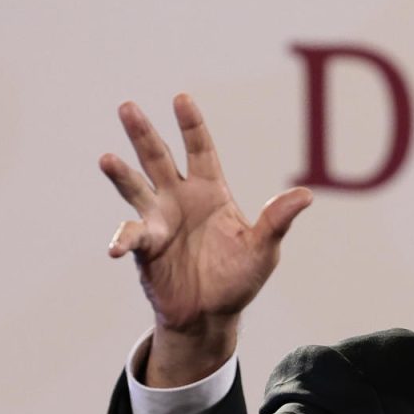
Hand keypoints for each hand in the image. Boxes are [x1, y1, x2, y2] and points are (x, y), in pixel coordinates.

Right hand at [101, 95, 310, 383]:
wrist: (211, 314)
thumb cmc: (239, 277)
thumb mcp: (263, 248)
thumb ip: (277, 220)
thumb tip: (306, 195)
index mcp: (210, 192)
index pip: (200, 150)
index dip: (191, 125)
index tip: (181, 98)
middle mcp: (180, 199)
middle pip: (158, 158)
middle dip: (143, 134)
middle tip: (128, 106)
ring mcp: (158, 220)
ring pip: (135, 187)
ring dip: (121, 173)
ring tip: (107, 158)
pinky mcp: (145, 246)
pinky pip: (130, 236)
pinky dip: (123, 240)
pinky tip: (116, 248)